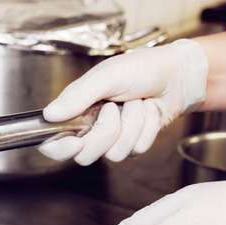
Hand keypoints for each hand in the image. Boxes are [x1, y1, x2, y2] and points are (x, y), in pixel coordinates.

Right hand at [38, 39, 207, 164]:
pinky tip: (147, 111)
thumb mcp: (106, 76)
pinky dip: (146, 128)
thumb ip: (77, 96)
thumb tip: (50, 114)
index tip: (74, 142)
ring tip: (135, 103)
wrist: (175, 75)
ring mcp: (113, 137)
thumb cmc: (140, 69)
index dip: (59, 149)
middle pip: (85, 155)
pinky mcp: (133, 143)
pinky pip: (136, 150)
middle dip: (105, 132)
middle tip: (114, 108)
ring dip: (131, 125)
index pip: (53, 143)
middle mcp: (91, 127)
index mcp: (76, 110)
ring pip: (114, 154)